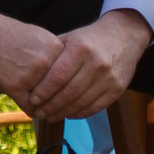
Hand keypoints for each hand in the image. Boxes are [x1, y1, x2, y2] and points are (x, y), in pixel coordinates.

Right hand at [0, 5, 66, 115]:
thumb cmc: (9, 35)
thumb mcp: (38, 37)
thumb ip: (54, 55)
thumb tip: (69, 76)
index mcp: (55, 48)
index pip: (71, 76)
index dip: (70, 88)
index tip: (69, 97)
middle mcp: (45, 61)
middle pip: (61, 91)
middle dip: (60, 102)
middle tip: (60, 110)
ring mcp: (30, 74)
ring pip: (46, 101)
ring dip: (46, 108)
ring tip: (45, 111)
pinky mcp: (14, 86)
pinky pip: (30, 107)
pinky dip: (32, 111)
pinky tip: (32, 110)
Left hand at [27, 11, 152, 120]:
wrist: (124, 36)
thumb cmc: (89, 38)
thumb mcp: (70, 38)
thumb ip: (52, 53)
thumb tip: (29, 72)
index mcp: (80, 49)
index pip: (58, 76)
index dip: (44, 91)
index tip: (33, 100)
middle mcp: (96, 64)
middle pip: (69, 92)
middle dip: (51, 106)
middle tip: (39, 112)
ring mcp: (109, 78)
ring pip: (82, 102)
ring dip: (63, 113)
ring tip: (50, 116)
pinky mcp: (117, 89)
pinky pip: (96, 106)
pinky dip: (80, 113)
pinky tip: (68, 114)